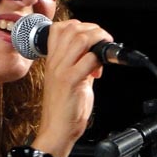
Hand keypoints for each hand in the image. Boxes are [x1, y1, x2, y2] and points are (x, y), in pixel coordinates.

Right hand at [31, 19, 112, 156]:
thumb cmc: (64, 109)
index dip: (80, 26)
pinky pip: (88, 60)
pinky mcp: (70, 81)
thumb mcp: (71, 80)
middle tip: (103, 43)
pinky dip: (99, 60)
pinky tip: (99, 72)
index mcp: (52, 60)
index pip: (59, 28)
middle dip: (94, 30)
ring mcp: (60, 70)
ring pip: (80, 39)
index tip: (93, 37)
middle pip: (72, 28)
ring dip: (98, 41)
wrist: (57, 130)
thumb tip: (96, 56)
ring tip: (104, 52)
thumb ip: (82, 65)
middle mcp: (54, 62)